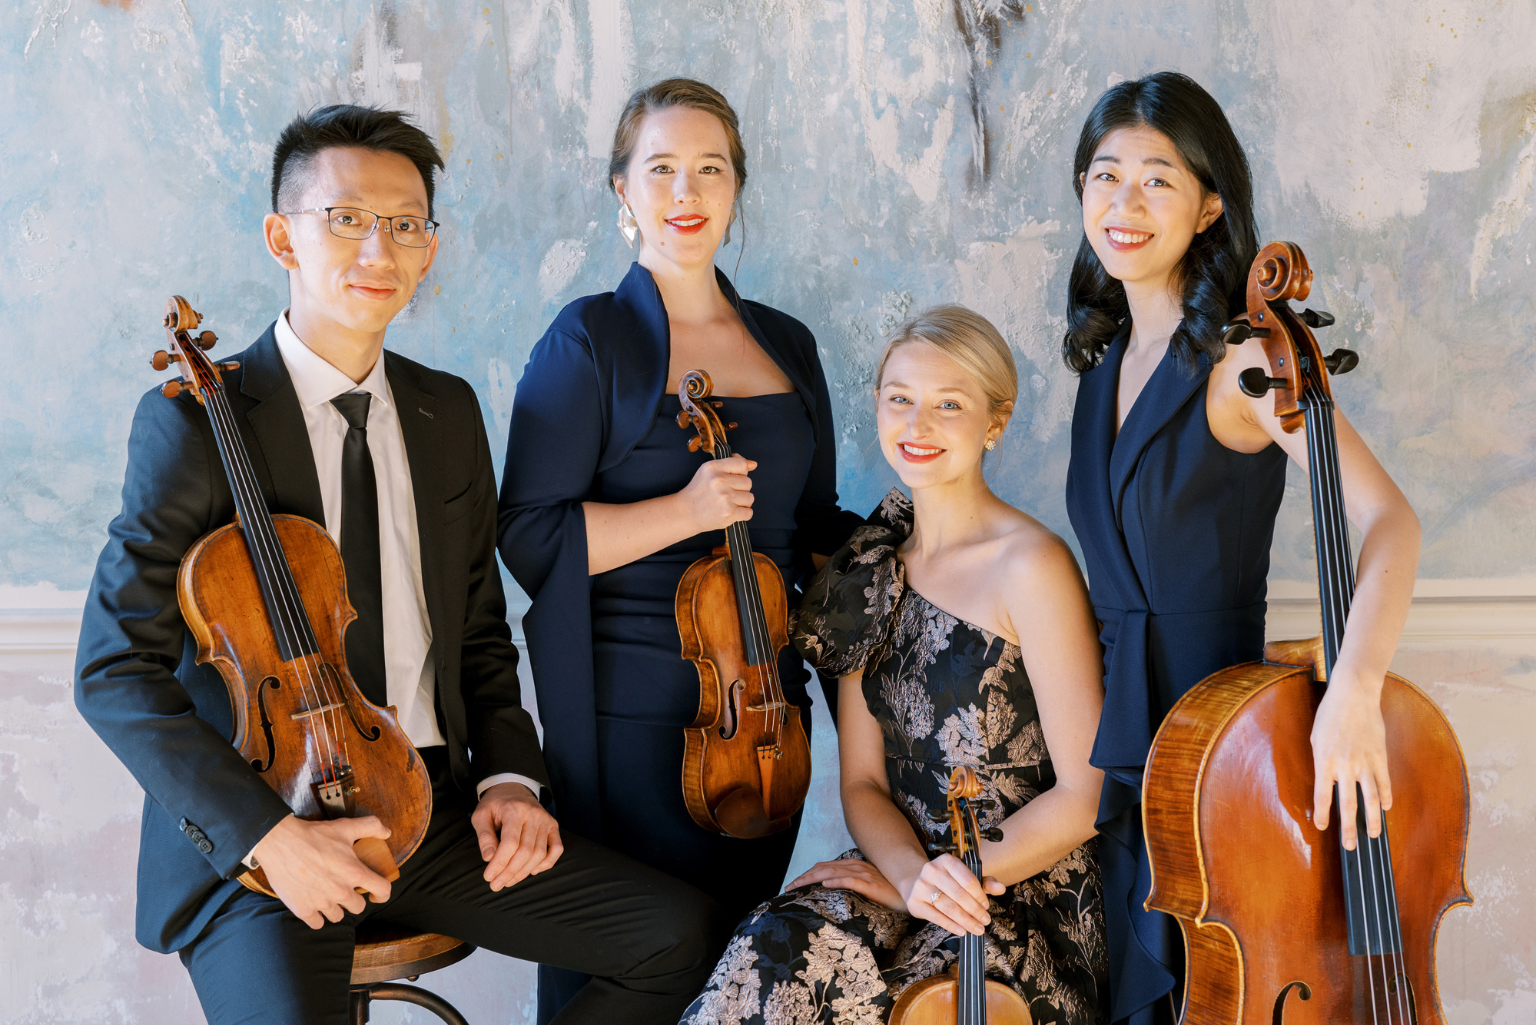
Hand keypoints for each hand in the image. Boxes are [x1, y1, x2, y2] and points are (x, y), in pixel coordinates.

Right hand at [251, 814, 393, 929]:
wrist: (280, 842)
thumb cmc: (314, 835)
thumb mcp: (346, 826)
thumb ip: (371, 827)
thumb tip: (387, 833)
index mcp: (355, 873)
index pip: (382, 890)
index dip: (383, 893)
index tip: (376, 893)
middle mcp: (341, 891)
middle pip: (358, 907)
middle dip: (354, 899)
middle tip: (345, 889)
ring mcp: (321, 903)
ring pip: (338, 916)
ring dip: (336, 908)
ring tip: (328, 894)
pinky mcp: (303, 910)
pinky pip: (317, 923)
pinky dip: (317, 916)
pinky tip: (314, 903)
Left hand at [471, 782, 562, 890]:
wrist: (513, 787)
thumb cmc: (495, 804)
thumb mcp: (481, 815)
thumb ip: (484, 835)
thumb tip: (489, 858)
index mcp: (514, 810)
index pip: (510, 843)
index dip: (499, 863)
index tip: (488, 876)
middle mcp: (534, 815)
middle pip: (525, 851)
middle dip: (510, 872)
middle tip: (496, 885)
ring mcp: (546, 820)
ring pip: (539, 854)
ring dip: (524, 872)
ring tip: (508, 881)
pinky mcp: (553, 826)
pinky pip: (556, 849)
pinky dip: (547, 863)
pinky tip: (532, 871)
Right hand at [678, 455, 755, 532]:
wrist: (686, 512)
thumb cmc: (699, 491)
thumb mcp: (710, 471)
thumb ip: (732, 465)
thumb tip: (753, 464)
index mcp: (713, 468)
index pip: (742, 464)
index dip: (741, 472)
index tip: (733, 478)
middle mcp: (719, 481)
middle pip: (748, 482)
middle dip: (740, 489)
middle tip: (726, 493)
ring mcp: (725, 498)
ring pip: (750, 498)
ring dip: (742, 502)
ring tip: (728, 503)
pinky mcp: (729, 513)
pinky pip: (748, 512)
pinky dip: (742, 514)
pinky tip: (730, 511)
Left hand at [787, 858, 906, 910]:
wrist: (913, 893)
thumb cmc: (892, 894)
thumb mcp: (869, 890)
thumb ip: (854, 888)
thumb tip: (835, 895)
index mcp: (855, 867)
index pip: (826, 867)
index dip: (808, 874)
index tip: (795, 884)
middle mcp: (858, 867)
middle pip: (824, 868)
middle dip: (804, 877)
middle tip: (789, 887)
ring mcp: (865, 874)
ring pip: (833, 872)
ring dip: (813, 878)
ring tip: (798, 885)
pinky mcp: (872, 884)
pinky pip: (851, 880)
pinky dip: (836, 880)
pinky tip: (824, 884)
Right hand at [900, 854, 1003, 935]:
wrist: (915, 882)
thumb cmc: (946, 880)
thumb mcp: (964, 877)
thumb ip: (984, 882)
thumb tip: (1001, 888)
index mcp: (947, 861)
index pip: (968, 880)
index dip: (980, 896)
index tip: (986, 906)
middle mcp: (932, 870)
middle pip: (959, 895)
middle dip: (975, 911)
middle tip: (985, 921)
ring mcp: (921, 886)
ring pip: (948, 907)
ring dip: (966, 921)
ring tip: (977, 929)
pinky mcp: (915, 902)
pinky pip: (936, 917)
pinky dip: (951, 925)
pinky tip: (961, 930)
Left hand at [1310, 671, 1391, 849]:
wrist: (1353, 694)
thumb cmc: (1329, 714)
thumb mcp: (1316, 737)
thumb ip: (1321, 761)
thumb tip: (1327, 779)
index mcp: (1323, 761)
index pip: (1321, 796)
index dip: (1322, 814)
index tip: (1323, 828)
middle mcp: (1344, 766)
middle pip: (1347, 804)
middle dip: (1348, 828)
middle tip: (1350, 846)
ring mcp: (1364, 762)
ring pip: (1371, 798)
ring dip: (1373, 819)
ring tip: (1375, 835)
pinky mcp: (1380, 756)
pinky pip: (1384, 782)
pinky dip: (1387, 797)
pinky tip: (1386, 808)